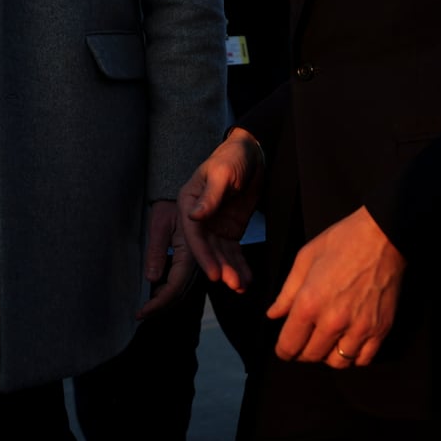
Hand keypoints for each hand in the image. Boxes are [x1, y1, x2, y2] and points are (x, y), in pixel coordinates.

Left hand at [136, 200, 193, 318]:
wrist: (186, 195)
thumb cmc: (169, 206)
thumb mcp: (159, 224)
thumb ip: (156, 251)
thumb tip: (151, 278)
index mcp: (189, 253)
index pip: (174, 287)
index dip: (157, 303)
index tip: (140, 312)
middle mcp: (196, 261)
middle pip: (179, 294)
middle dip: (160, 307)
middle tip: (140, 314)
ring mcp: (196, 262)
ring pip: (182, 290)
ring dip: (165, 301)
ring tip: (147, 308)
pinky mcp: (192, 260)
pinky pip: (182, 281)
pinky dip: (170, 292)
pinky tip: (157, 293)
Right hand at [177, 129, 262, 292]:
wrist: (251, 154)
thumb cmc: (231, 157)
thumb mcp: (222, 173)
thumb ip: (210, 195)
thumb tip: (195, 216)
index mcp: (189, 203)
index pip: (194, 234)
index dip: (203, 255)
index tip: (213, 274)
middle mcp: (199, 218)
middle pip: (206, 249)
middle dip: (219, 268)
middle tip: (232, 283)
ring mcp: (215, 227)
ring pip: (220, 254)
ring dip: (230, 271)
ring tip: (241, 286)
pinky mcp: (230, 231)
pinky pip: (233, 252)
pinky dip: (239, 266)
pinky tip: (247, 280)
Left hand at [265, 205, 403, 368]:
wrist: (382, 236)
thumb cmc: (340, 242)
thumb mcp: (304, 260)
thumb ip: (287, 293)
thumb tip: (273, 315)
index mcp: (310, 303)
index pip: (290, 345)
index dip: (283, 351)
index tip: (283, 349)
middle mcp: (333, 321)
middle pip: (312, 356)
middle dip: (302, 353)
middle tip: (303, 343)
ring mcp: (360, 328)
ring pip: (338, 363)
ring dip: (327, 356)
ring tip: (326, 343)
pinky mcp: (381, 329)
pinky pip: (364, 359)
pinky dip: (353, 357)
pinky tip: (348, 343)